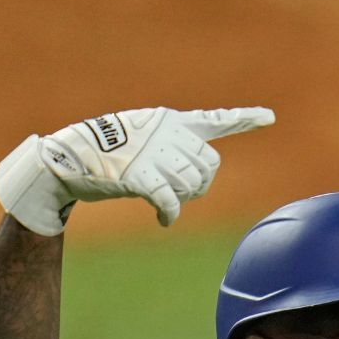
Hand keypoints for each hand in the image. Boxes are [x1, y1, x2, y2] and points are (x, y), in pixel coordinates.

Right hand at [0, 106, 273, 234]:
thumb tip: (196, 183)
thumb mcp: (143, 142)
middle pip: (210, 165)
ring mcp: (153, 153)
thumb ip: (172, 153)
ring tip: (165, 202)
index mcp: (171, 121)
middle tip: (180, 194)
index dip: (244, 119)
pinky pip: (170, 201)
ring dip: (184, 200)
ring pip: (194, 184)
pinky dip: (170, 214)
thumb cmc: (106, 153)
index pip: (215, 120)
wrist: (68, 156)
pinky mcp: (139, 174)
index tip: (270, 117)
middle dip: (201, 185)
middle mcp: (167, 133)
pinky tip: (163, 220)